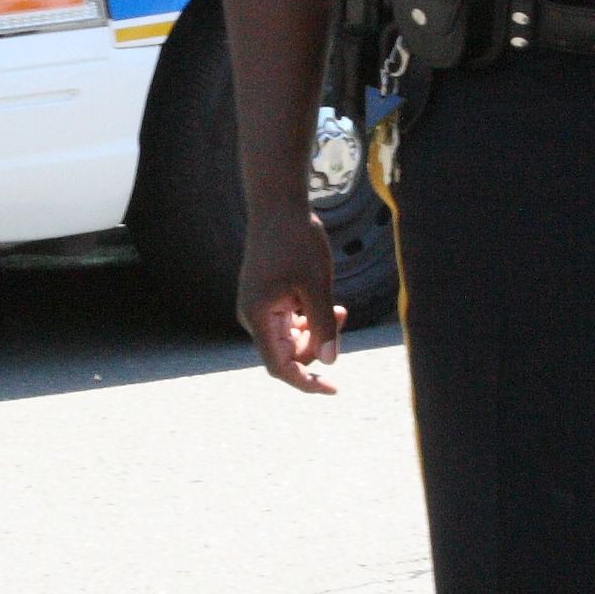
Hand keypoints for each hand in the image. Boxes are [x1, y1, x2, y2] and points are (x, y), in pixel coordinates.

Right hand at [238, 203, 341, 392]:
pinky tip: (330, 304)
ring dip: (316, 331)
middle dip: (317, 346)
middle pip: (287, 353)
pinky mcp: (267, 296)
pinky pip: (289, 320)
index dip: (306, 382)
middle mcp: (253, 315)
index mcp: (258, 316)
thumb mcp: (316, 284)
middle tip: (341, 319)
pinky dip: (310, 318)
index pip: (280, 366)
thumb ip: (322, 325)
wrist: (278, 204)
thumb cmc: (297, 241)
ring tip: (339, 308)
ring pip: (290, 337)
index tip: (333, 388)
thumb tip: (329, 362)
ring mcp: (259, 305)